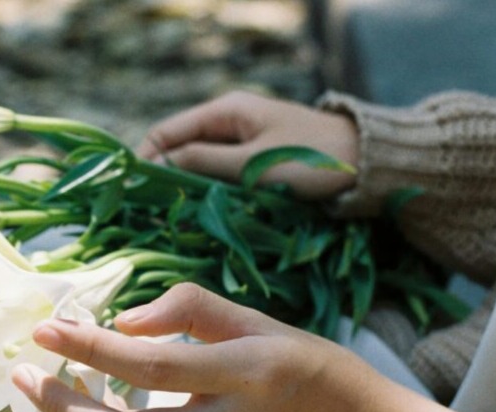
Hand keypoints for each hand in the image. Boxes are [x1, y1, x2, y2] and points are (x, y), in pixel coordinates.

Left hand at [12, 283, 384, 411]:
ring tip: (50, 389)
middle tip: (23, 377)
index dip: (94, 347)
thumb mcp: (262, 323)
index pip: (155, 365)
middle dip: (66, 408)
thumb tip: (124, 321)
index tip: (47, 330)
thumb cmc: (316, 371)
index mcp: (250, 374)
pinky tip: (94, 411)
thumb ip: (191, 312)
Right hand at [137, 91, 359, 199]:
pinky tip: (197, 214)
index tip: (128, 191)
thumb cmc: (311, 160)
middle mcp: (230, 122)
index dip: (143, 159)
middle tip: (144, 211)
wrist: (367, 165)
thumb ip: (204, 162)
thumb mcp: (252, 164)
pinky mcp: (255, 163)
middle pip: (180, 148)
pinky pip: (219, 176)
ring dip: (183, 188)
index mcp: (226, 111)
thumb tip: (160, 165)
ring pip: (198, 165)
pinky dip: (205, 192)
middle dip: (160, 176)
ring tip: (166, 217)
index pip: (167, 131)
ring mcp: (243, 143)